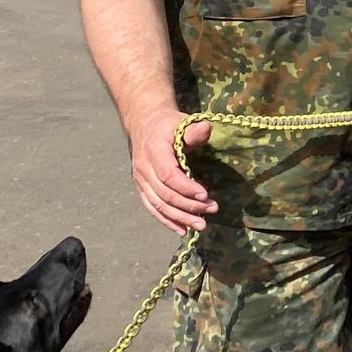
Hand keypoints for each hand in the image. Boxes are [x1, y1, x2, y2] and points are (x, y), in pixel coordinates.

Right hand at [128, 109, 214, 234]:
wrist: (145, 124)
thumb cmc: (167, 124)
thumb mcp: (181, 121)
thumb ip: (193, 130)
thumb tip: (206, 129)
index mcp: (153, 151)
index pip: (168, 175)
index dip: (186, 187)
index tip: (205, 194)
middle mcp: (143, 168)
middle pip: (165, 194)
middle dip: (189, 205)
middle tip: (212, 209)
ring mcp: (140, 180)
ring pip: (158, 205)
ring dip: (180, 217)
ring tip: (201, 225)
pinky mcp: (142, 188)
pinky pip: (152, 208)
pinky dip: (166, 220)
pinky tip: (182, 230)